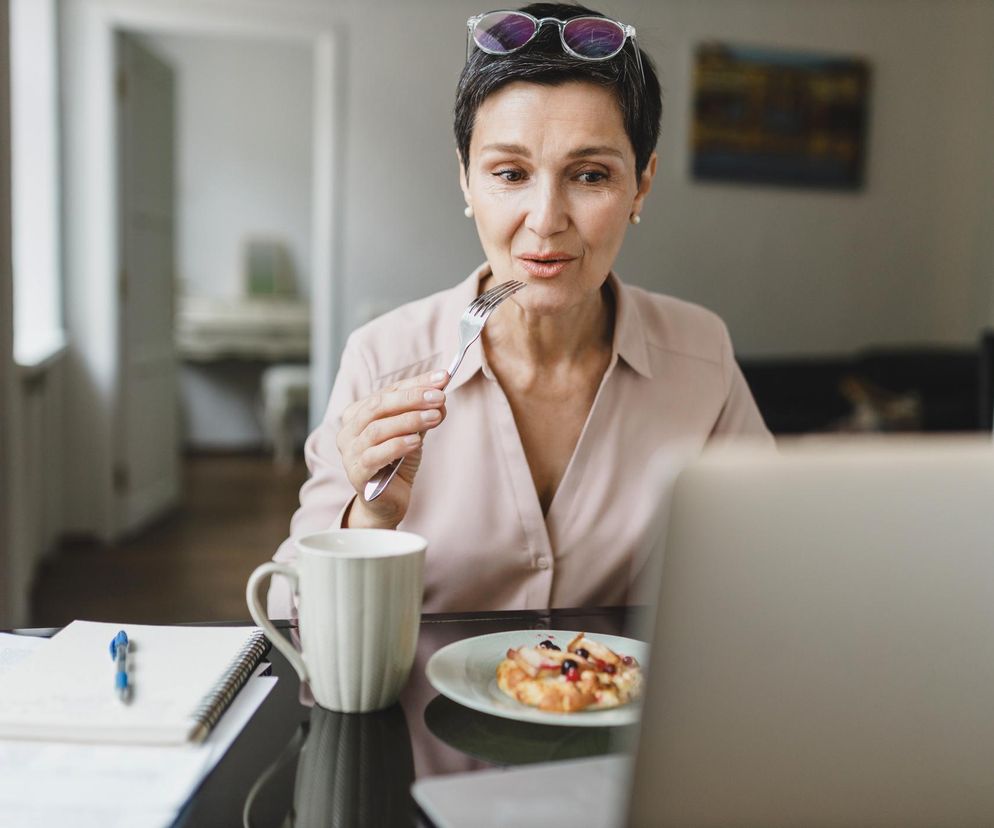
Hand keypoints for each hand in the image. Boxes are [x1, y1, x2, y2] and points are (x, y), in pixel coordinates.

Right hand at [337, 369, 447, 528]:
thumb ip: (422, 414)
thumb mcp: (412, 433)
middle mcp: (349, 431)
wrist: (388, 501)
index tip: (443, 378)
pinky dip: (398, 445)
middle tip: (439, 397)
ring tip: (435, 417)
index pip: (388, 391)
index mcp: (358, 414)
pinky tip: (417, 441)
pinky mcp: (357, 474)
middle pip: (378, 406)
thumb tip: (440, 395)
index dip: (416, 383)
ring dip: (409, 420)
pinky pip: (375, 456)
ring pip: (377, 429)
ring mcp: (350, 453)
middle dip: (411, 398)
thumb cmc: (397, 462)